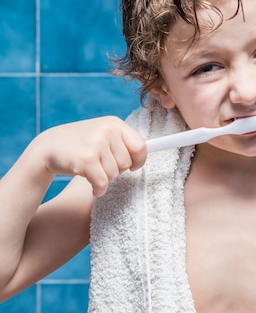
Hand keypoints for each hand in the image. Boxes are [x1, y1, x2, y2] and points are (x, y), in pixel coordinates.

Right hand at [29, 116, 146, 196]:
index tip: (135, 167)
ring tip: (92, 171)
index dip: (140, 160)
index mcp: (114, 123)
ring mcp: (96, 144)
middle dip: (116, 170)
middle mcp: (107, 130)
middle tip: (101, 166)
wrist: (49, 147)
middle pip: (127, 163)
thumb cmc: (81, 143)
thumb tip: (150, 147)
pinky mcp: (86, 160)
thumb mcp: (102, 133)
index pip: (141, 145)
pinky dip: (99, 189)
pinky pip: (103, 183)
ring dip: (105, 179)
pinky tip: (92, 185)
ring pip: (115, 174)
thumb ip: (123, 140)